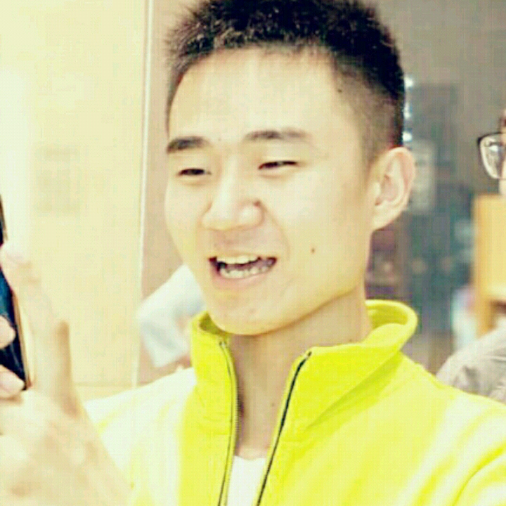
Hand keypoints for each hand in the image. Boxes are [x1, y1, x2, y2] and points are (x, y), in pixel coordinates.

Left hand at [0, 243, 130, 505]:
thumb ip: (39, 405)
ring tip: (11, 411)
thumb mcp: (70, 435)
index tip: (11, 250)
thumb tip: (6, 386)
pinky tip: (10, 471)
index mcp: (66, 403)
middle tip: (3, 382)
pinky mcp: (6, 487)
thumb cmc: (86, 486)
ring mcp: (21, 456)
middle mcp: (46, 421)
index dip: (32, 288)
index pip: (53, 332)